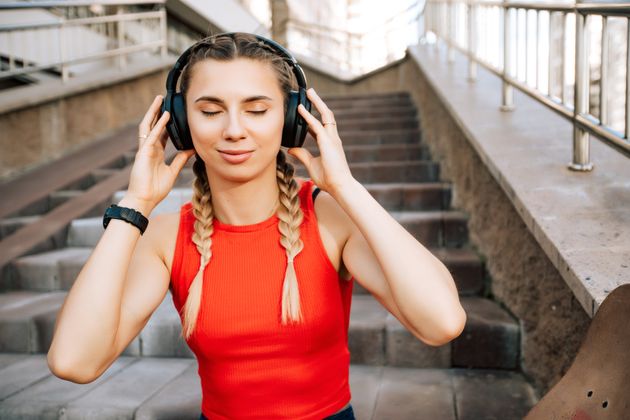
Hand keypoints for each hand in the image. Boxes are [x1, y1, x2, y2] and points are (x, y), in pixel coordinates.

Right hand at [126, 95, 196, 209]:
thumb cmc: (156, 189)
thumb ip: (180, 160)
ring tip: (160, 99)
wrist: (144, 200)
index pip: (162, 133)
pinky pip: (151, 136)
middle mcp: (149, 148)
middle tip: (164, 99)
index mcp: (155, 153)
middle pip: (153, 125)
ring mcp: (144, 149)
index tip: (174, 113)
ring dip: (154, 112)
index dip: (166, 123)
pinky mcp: (143, 153)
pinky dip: (159, 126)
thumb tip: (192, 150)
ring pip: (148, 126)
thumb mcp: (173, 172)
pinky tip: (165, 116)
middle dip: (157, 112)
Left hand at [289, 88, 353, 194]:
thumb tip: (291, 149)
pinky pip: (316, 125)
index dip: (311, 118)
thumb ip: (302, 155)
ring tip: (309, 92)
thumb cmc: (328, 179)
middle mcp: (332, 138)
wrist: (339, 186)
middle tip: (310, 92)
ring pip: (325, 115)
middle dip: (318, 103)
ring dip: (317, 102)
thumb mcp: (311, 165)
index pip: (320, 126)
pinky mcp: (328, 142)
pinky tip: (300, 109)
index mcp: (330, 144)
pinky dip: (308, 116)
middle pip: (326, 115)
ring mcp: (332, 139)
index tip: (303, 110)